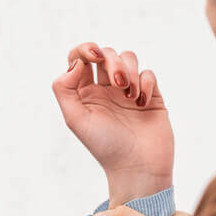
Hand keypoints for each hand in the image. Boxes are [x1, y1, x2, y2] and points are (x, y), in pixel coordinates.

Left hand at [51, 43, 173, 204]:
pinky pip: (148, 72)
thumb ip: (65, 89)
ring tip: (129, 95)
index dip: (85, 49)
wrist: (138, 166)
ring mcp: (128, 90)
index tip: (93, 57)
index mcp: (84, 93)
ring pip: (128, 58)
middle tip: (116, 83)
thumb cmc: (104, 146)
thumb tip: (75, 64)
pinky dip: (144, 83)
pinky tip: (141, 103)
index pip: (79, 58)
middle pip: (106, 53)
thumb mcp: (75, 119)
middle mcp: (105, 89)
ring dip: (129, 71)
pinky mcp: (150, 95)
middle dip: (112, 62)